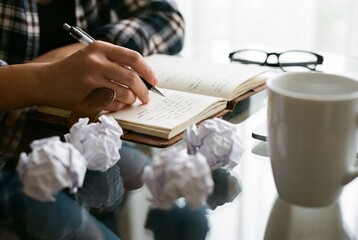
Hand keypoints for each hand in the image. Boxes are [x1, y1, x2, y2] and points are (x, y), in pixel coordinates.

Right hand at [38, 41, 158, 110]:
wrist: (47, 81)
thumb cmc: (76, 69)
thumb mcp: (94, 56)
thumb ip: (116, 62)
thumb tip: (145, 78)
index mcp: (99, 48)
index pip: (133, 58)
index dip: (148, 71)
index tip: (154, 81)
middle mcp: (95, 62)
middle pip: (132, 78)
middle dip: (144, 91)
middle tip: (146, 98)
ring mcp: (90, 81)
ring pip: (125, 94)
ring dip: (131, 100)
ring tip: (129, 100)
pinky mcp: (87, 97)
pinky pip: (114, 105)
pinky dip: (119, 107)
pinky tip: (115, 104)